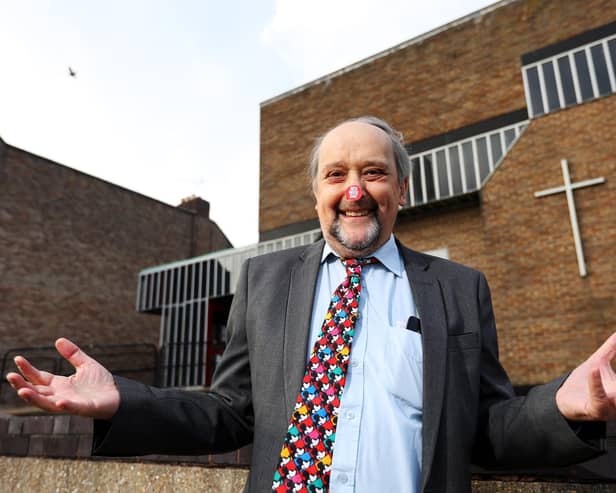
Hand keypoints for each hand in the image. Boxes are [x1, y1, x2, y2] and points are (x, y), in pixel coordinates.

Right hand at [5, 338, 119, 419]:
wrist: (119, 396)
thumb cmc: (101, 384)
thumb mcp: (86, 364)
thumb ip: (73, 354)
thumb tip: (58, 340)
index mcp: (60, 385)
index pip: (39, 378)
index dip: (28, 370)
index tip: (18, 359)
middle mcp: (61, 395)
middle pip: (37, 392)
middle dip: (22, 385)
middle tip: (9, 376)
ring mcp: (70, 403)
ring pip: (47, 403)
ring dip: (34, 398)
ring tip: (22, 390)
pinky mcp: (84, 408)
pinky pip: (72, 408)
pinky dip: (65, 406)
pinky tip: (59, 402)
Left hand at [556, 332, 615, 420]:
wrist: (564, 400)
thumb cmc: (584, 382)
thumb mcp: (598, 362)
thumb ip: (610, 349)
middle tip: (613, 371)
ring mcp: (610, 408)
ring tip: (601, 367)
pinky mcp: (595, 410)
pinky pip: (598, 399)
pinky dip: (596, 384)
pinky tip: (594, 369)